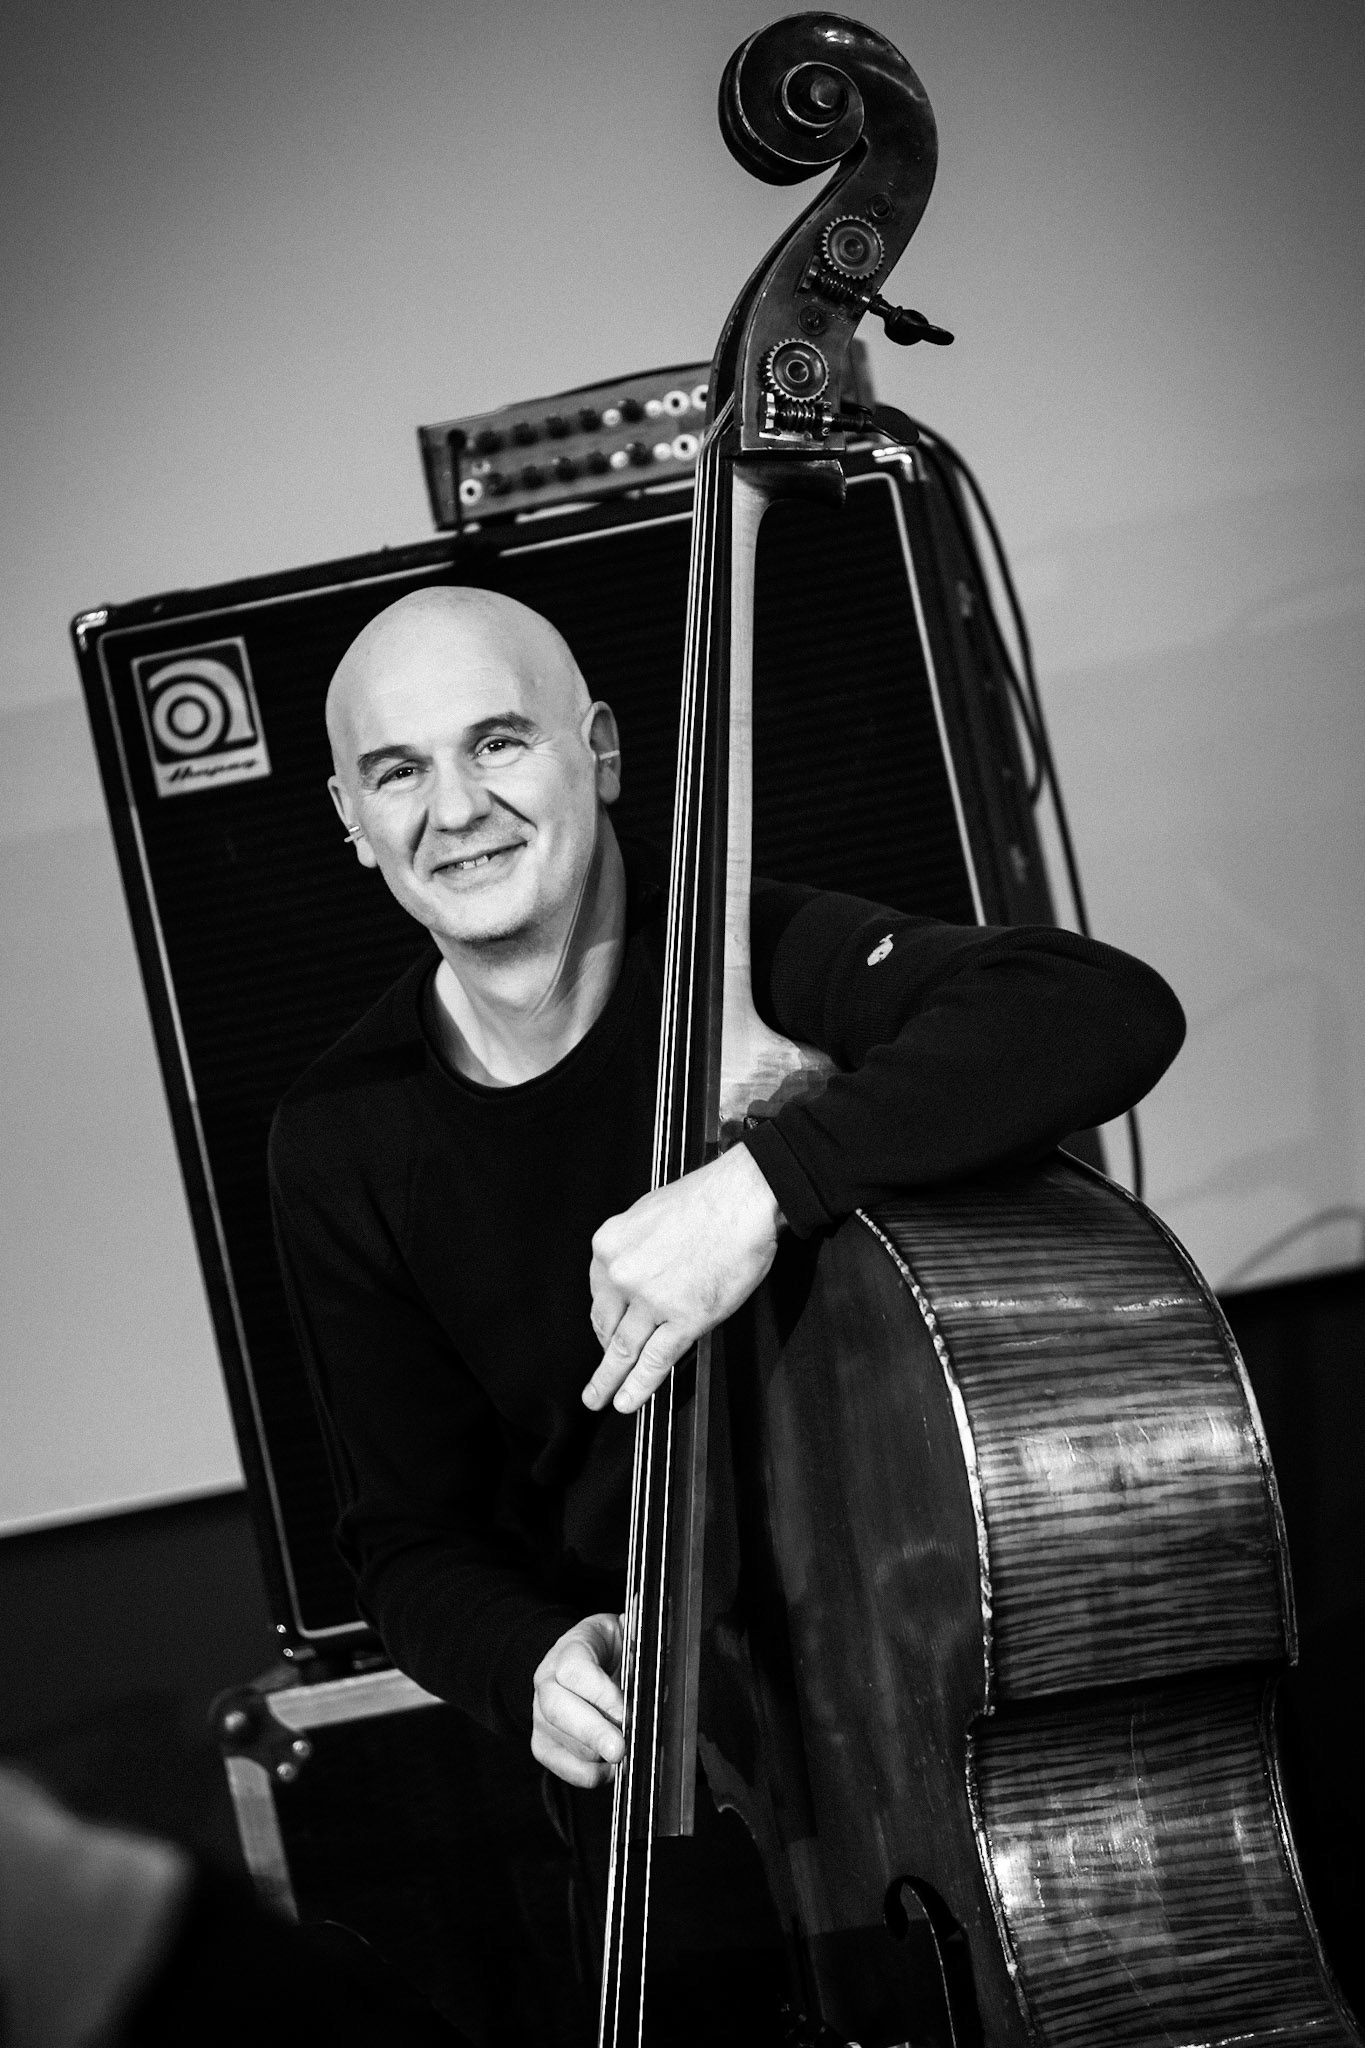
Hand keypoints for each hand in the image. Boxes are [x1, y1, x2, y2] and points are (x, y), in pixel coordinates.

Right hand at [531, 1614, 625, 1788]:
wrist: (600, 1659)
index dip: (600, 1694)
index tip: (626, 1712)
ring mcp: (541, 1713)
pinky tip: (612, 1765)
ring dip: (598, 1755)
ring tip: (625, 1751)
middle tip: (620, 1749)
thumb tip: (659, 1674)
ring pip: (564, 1742)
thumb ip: (642, 1651)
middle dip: (592, 1733)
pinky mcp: (544, 1743)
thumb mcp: (632, 1636)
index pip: (573, 1669)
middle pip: (557, 1709)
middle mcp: (548, 1679)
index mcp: (571, 1646)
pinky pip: (565, 1768)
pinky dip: (592, 1774)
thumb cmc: (619, 1648)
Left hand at [583, 1145, 783, 1414]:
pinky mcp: (684, 1319)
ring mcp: (651, 1300)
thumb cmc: (706, 1199)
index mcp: (609, 1245)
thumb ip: (634, 1248)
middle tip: (597, 1377)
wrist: (743, 1197)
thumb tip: (637, 1273)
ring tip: (600, 1399)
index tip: (607, 1332)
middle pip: (606, 1324)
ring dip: (609, 1380)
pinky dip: (639, 1386)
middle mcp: (621, 1274)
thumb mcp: (648, 1214)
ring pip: (623, 1349)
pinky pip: (655, 1360)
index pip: (599, 1294)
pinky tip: (628, 1401)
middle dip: (604, 1353)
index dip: (605, 1319)